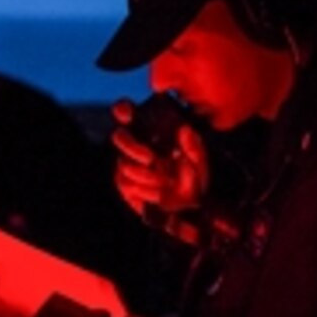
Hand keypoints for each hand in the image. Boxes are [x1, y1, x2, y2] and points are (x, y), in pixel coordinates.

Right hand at [110, 98, 208, 217]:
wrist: (189, 208)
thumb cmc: (193, 176)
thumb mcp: (199, 161)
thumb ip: (193, 146)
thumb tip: (184, 129)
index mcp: (151, 130)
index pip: (127, 111)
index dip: (123, 109)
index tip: (128, 115)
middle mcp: (135, 144)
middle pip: (118, 135)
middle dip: (133, 147)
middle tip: (151, 158)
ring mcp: (127, 163)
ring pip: (123, 163)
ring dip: (145, 175)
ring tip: (164, 184)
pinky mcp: (124, 184)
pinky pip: (125, 182)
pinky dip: (143, 190)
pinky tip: (157, 195)